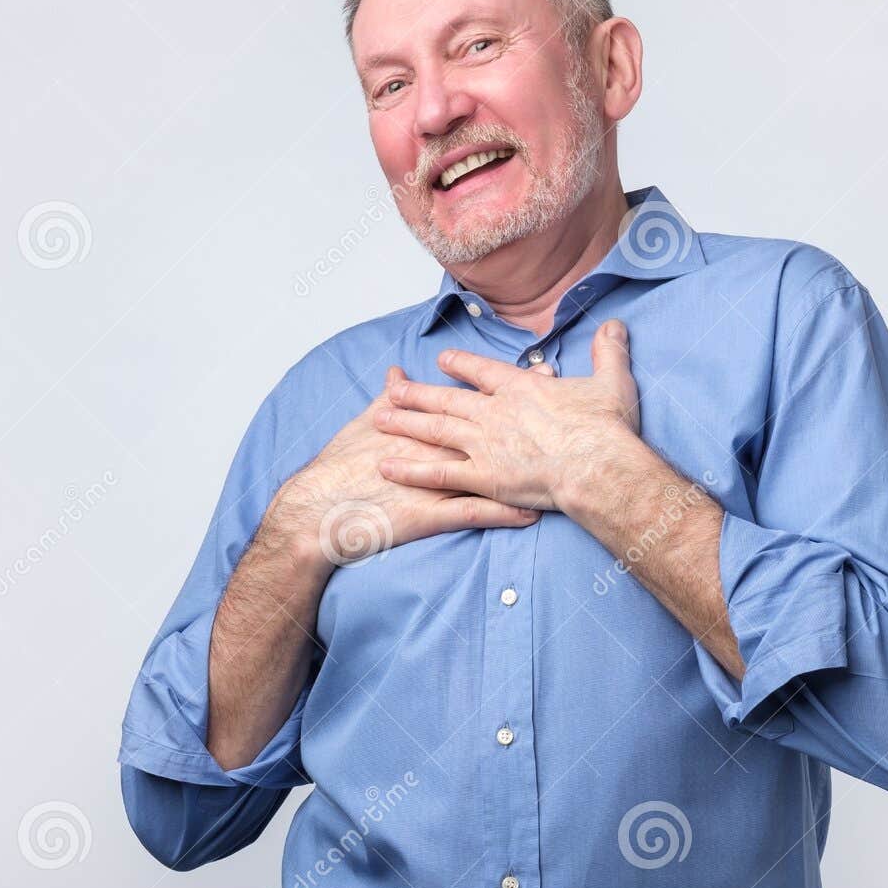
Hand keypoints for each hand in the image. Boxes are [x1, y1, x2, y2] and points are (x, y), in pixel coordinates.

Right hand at [272, 366, 540, 569]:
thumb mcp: (365, 424)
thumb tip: (398, 373)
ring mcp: (436, 481)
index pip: (475, 399)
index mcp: (424, 423)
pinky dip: (505, 512)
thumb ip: (388, 398)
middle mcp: (435, 447)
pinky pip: (477, 513)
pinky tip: (533, 513)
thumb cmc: (341, 466)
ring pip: (491, 472)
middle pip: (492, 430)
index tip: (545, 374)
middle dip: (531, 421)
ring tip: (563, 464)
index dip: (512, 388)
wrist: (320, 508)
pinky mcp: (432, 514)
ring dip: (527, 470)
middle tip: (567, 409)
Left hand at [371, 318, 640, 513]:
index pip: (481, 371)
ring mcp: (484, 444)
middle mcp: (494, 412)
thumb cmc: (605, 428)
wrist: (598, 465)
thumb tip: (615, 326)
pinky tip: (387, 467)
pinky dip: (411, 469)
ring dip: (405, 423)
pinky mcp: (482, 476)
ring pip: (434, 429)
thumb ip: (608, 352)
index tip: (442, 360)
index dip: (459, 364)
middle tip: (391, 388)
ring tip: (379, 418)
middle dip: (416, 393)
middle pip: (446, 398)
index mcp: (520, 388)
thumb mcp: (611, 381)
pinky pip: (438, 473)